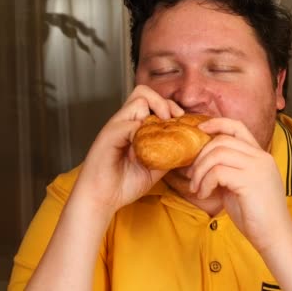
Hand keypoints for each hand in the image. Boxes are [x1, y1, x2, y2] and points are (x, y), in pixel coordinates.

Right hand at [74, 85, 184, 212]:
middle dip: (163, 102)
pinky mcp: (109, 135)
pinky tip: (147, 147)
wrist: (102, 199)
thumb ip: (169, 154)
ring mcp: (116, 126)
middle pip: (143, 92)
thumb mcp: (156, 167)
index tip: (180, 118)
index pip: (151, 101)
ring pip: (138, 101)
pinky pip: (130, 124)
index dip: (168, 106)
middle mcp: (124, 122)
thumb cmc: (124, 184)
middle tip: (172, 118)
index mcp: (134, 126)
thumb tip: (190, 148)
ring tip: (162, 128)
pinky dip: (142, 131)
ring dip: (155, 111)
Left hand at [186, 118, 291, 252]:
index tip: (200, 129)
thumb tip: (202, 161)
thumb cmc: (256, 215)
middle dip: (200, 156)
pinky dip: (205, 183)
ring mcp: (257, 167)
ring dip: (200, 171)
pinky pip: (218, 172)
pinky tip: (204, 195)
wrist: (275, 237)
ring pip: (217, 154)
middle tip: (192, 176)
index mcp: (260, 156)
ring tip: (197, 188)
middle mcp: (261, 157)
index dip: (216, 123)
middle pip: (222, 140)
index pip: (237, 126)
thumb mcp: (240, 186)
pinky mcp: (250, 181)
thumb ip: (227, 170)